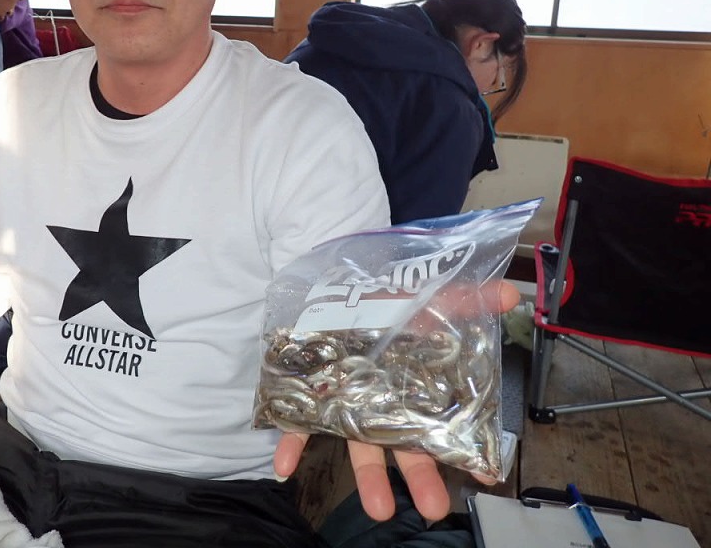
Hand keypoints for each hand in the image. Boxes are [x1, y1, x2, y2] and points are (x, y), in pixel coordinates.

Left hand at [272, 279, 520, 521]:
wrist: (339, 284)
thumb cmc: (389, 298)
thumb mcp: (431, 296)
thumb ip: (470, 297)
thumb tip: (511, 292)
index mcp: (415, 386)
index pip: (444, 424)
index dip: (464, 449)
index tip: (485, 475)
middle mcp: (384, 401)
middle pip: (405, 444)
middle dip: (420, 476)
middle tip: (434, 508)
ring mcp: (347, 401)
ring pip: (359, 444)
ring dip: (368, 476)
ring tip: (379, 510)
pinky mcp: (311, 395)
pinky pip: (299, 424)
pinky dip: (291, 445)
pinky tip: (284, 469)